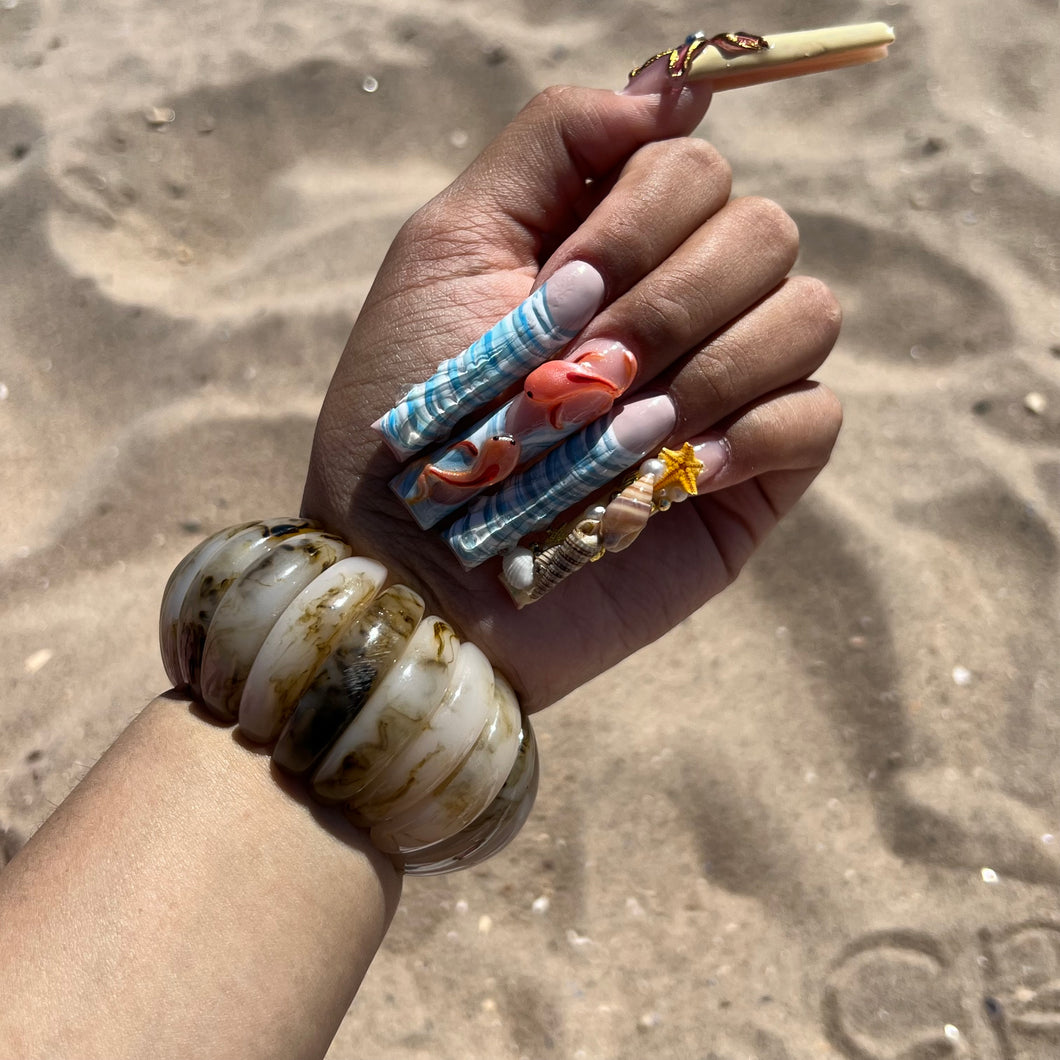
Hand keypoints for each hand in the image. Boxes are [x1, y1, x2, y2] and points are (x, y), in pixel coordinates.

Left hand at [301, 83, 841, 711]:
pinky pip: (818, 415)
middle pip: (762, 229)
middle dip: (665, 296)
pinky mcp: (749, 476)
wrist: (420, 565)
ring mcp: (723, 392)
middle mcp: (682, 308)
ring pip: (809, 311)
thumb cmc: (418, 412)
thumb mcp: (449, 248)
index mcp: (615, 249)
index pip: (694, 165)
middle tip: (586, 366)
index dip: (636, 215)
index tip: (559, 286)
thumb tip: (668, 84)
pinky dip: (754, 431)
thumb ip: (550, 143)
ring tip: (624, 427)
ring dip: (708, 362)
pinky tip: (678, 468)